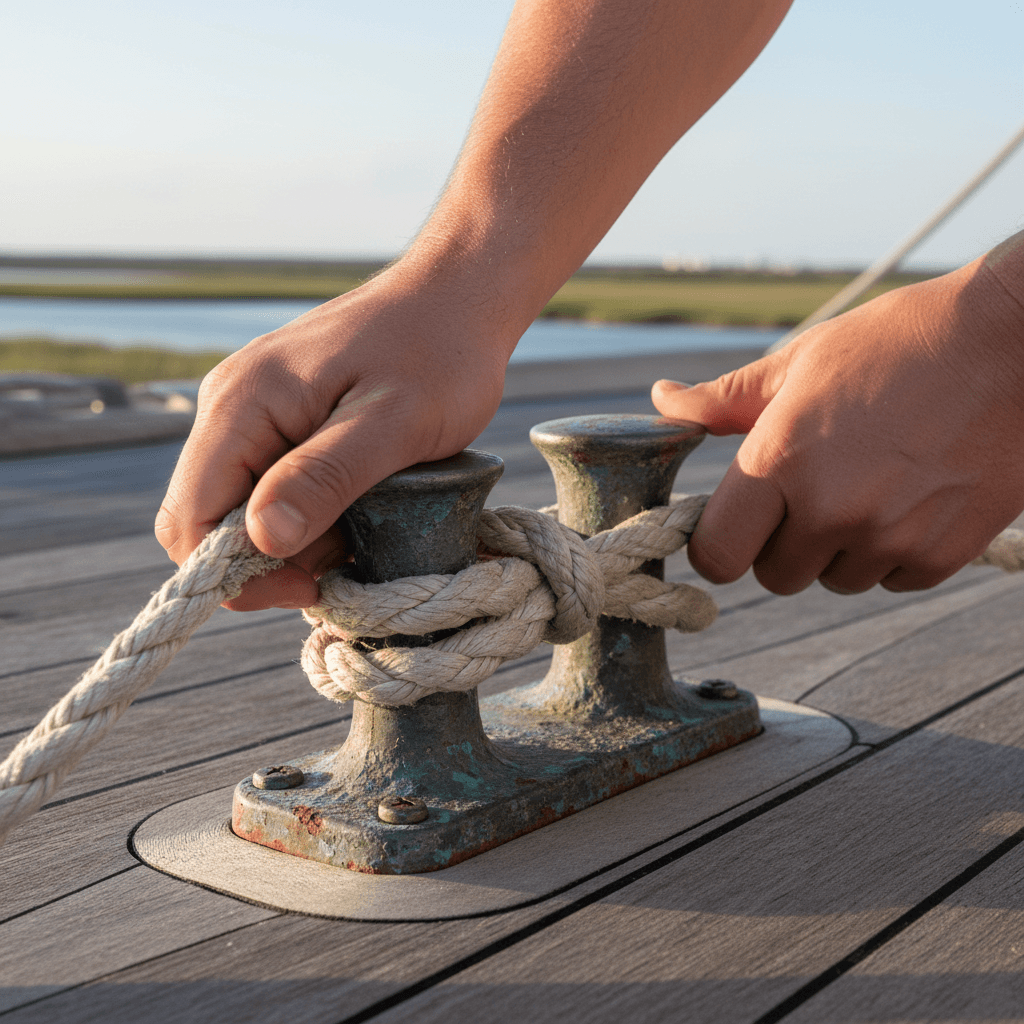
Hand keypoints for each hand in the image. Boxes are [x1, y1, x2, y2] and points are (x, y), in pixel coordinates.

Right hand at [155, 262, 512, 609]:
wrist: (459, 298)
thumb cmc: (439, 352)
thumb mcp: (393, 424)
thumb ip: (324, 477)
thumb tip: (259, 538)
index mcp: (242, 404)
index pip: (191, 517)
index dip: (235, 573)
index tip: (307, 587)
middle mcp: (233, 408)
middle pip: (211, 519)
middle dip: (270, 561)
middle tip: (346, 561)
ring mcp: (257, 413)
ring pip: (247, 509)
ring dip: (301, 539)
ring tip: (370, 524)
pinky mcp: (286, 421)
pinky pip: (276, 487)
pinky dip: (315, 514)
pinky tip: (365, 505)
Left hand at [652, 257, 1023, 594]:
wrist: (1016, 342)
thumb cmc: (898, 342)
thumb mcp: (801, 360)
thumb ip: (724, 400)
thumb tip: (663, 403)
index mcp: (780, 460)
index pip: (716, 555)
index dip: (719, 545)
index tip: (734, 527)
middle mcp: (829, 509)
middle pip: (774, 576)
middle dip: (783, 543)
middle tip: (812, 491)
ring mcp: (889, 538)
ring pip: (834, 580)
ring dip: (840, 548)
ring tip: (871, 483)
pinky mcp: (942, 555)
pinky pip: (891, 579)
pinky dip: (894, 552)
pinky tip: (912, 496)